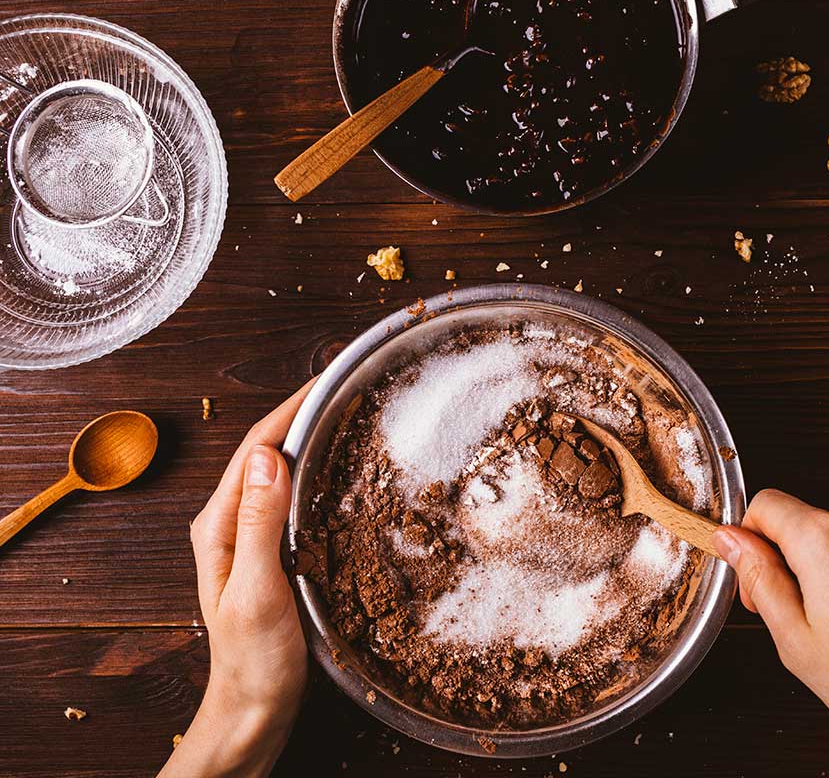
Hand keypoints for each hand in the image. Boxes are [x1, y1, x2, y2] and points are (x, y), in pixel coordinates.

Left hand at [161, 380, 314, 777]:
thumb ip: (259, 523)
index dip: (291, 408)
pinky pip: (293, 497)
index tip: (328, 379)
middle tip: (349, 386)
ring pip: (282, 471)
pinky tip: (343, 470)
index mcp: (219, 525)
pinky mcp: (272, 552)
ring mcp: (250, 536)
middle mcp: (230, 522)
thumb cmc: (253, 659)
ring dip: (311, 438)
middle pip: (268, 451)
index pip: (256, 448)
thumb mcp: (257, 589)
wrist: (253, 708)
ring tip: (350, 414)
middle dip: (304, 412)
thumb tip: (271, 457)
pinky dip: (318, 472)